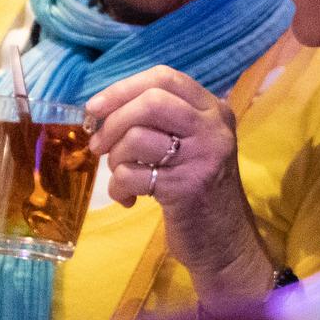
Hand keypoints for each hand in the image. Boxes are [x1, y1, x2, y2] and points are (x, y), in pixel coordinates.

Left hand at [85, 68, 273, 302]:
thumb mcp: (189, 145)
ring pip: (137, 137)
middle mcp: (213, 128)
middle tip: (99, 145)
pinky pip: (132, 174)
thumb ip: (159, 122)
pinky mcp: (187, 188)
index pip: (164, 78)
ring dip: (115, 159)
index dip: (123, 88)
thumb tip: (102, 108)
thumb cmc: (198, 189)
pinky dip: (118, 187)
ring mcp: (203, 157)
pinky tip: (128, 198)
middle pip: (151, 101)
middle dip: (114, 121)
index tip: (95, 107)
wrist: (225, 242)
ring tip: (121, 176)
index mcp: (213, 110)